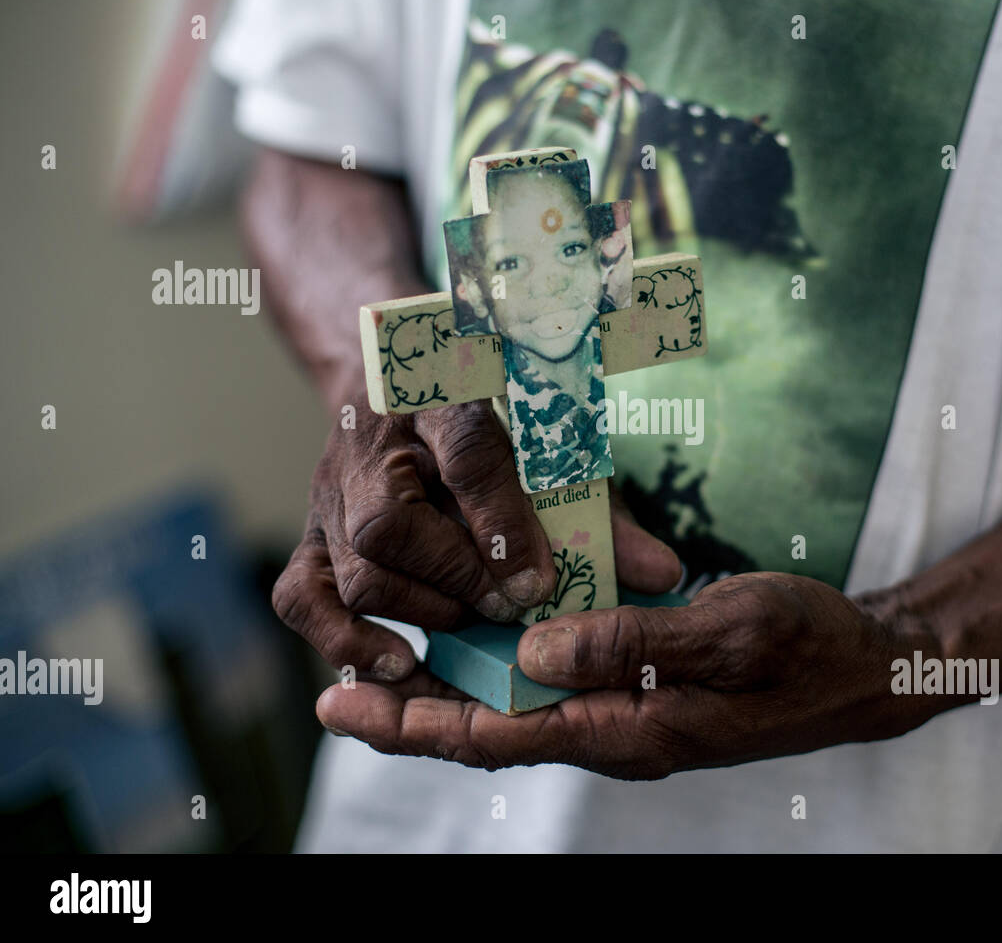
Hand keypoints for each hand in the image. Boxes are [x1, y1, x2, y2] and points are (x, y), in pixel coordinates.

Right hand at [272, 393, 680, 683]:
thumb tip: (663, 576)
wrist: (393, 376)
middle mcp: (373, 448)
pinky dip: (345, 639)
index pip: (467, 452)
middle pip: (392, 529)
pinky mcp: (309, 539)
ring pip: (357, 573)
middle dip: (460, 583)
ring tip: (472, 625)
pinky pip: (301, 598)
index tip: (539, 581)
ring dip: (423, 612)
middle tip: (510, 610)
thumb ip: (601, 510)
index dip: (502, 523)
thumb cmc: (485, 420)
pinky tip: (400, 661)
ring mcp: (329, 498)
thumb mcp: (548, 446)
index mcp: (441, 399)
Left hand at [315, 572, 943, 777]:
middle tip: (332, 696)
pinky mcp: (640, 691)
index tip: (341, 703)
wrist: (863, 667)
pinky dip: (502, 675)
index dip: (414, 721)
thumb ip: (629, 643)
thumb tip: (531, 654)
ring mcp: (626, 714)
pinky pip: (553, 692)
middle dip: (408, 716)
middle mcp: (615, 730)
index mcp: (629, 725)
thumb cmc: (804, 646)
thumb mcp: (726, 632)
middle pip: (490, 734)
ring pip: (516, 714)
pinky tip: (480, 645)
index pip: (498, 735)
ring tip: (383, 669)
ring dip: (448, 695)